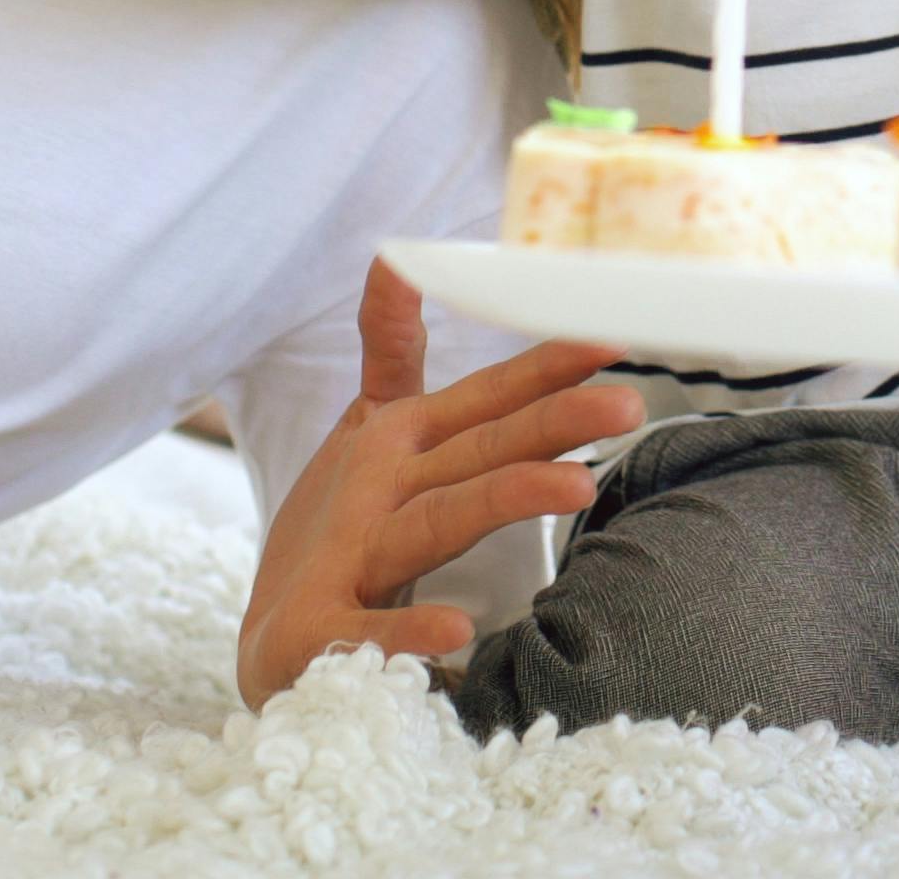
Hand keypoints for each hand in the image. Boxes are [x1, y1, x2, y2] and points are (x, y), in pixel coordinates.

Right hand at [235, 259, 645, 707]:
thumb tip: (397, 259)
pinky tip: (456, 630)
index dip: (546, 368)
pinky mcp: (319, 629)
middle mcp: (377, 489)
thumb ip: (394, 353)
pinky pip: (368, 630)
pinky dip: (405, 630)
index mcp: (398, 442)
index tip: (614, 338)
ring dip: (502, 501)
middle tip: (627, 403)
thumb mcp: (369, 431)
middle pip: (478, 451)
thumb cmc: (340, 529)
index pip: (487, 399)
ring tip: (576, 488)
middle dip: (549, 423)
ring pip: (434, 523)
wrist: (271, 639)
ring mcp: (347, 557)